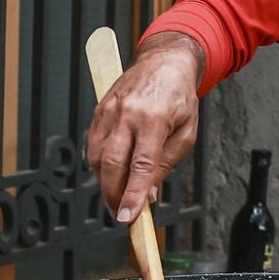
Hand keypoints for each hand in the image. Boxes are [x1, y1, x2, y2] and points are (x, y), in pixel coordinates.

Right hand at [86, 32, 204, 221]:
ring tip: (117, 196)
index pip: (141, 165)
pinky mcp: (99, 110)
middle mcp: (128, 113)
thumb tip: (149, 193)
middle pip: (113, 164)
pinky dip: (99, 165)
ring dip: (105, 182)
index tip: (128, 216)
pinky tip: (110, 174)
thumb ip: (166, 163)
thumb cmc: (179, 96)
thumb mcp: (185, 131)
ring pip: (98, 157)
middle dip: (113, 194)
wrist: (164, 62)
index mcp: (154, 118)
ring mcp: (109, 110)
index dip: (133, 194)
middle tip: (121, 213)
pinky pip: (93, 145)